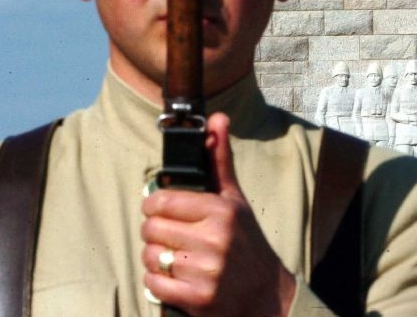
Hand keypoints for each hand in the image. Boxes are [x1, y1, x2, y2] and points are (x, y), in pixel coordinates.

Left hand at [141, 113, 295, 315]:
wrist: (267, 295)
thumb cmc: (247, 242)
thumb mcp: (236, 200)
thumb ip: (220, 160)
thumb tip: (218, 118)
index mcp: (221, 211)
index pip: (161, 201)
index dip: (154, 206)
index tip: (161, 211)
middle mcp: (215, 240)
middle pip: (150, 229)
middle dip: (154, 233)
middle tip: (169, 236)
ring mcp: (207, 271)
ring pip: (150, 257)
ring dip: (155, 258)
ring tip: (173, 257)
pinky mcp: (199, 298)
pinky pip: (153, 284)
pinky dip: (157, 282)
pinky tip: (174, 278)